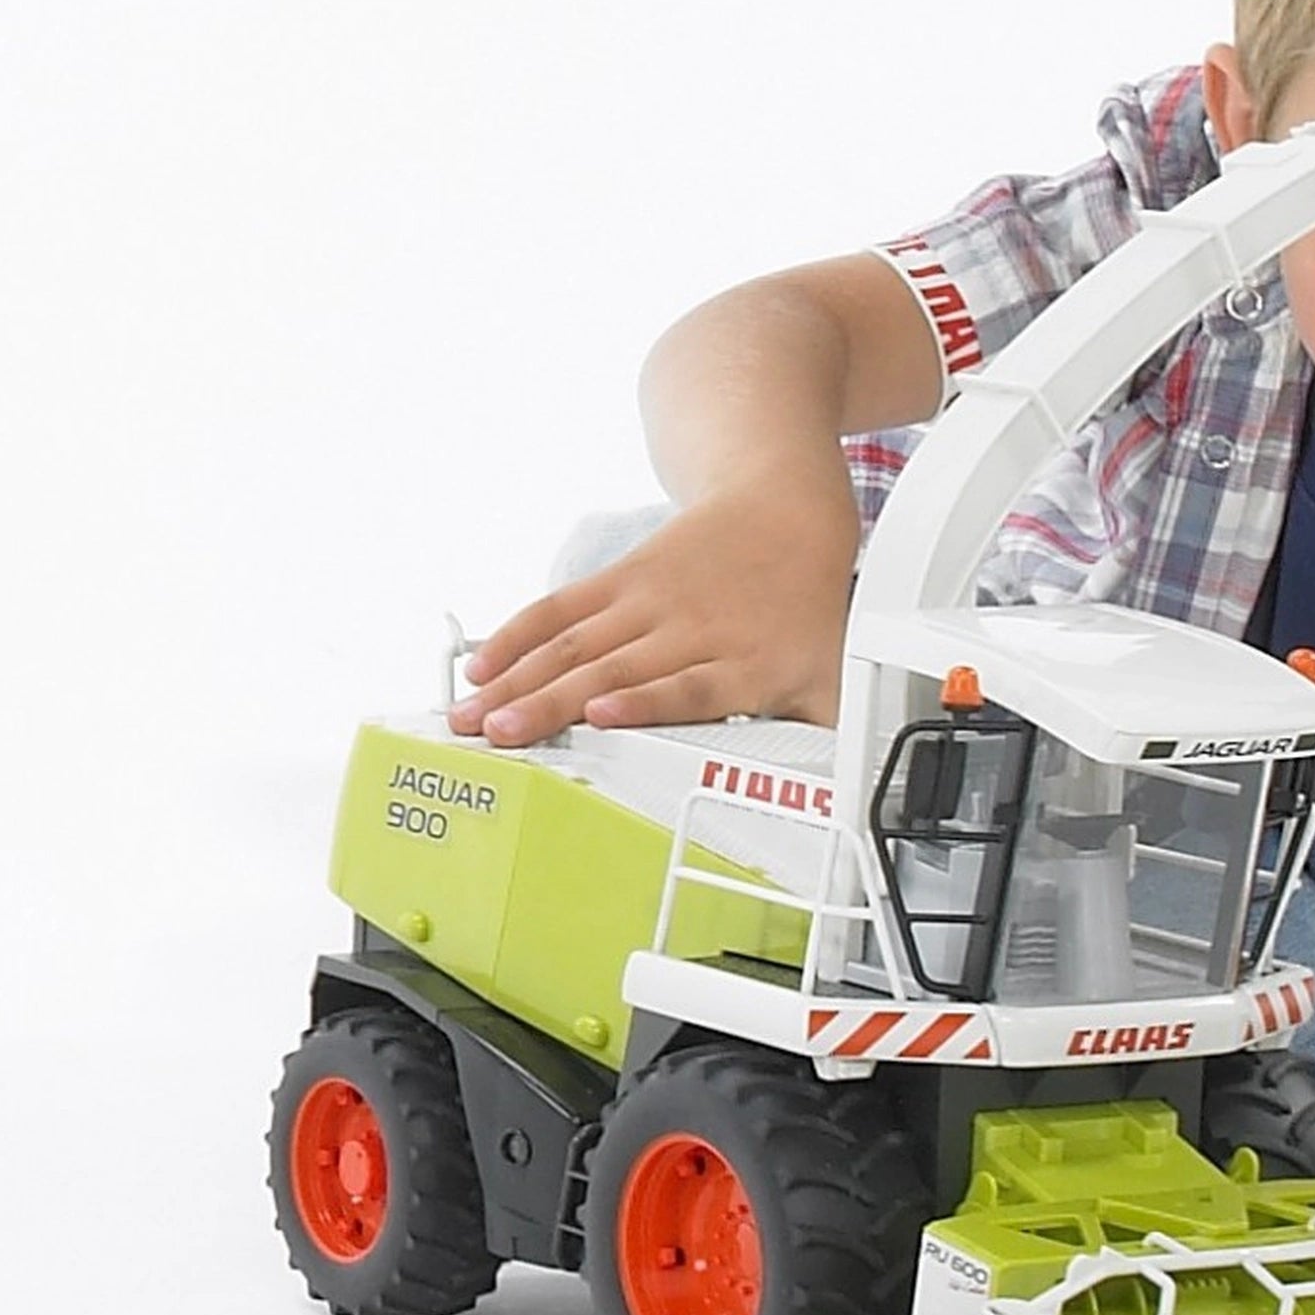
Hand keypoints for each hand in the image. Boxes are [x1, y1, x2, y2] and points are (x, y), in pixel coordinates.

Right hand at [446, 481, 857, 745]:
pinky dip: (517, 635)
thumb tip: (841, 805)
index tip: (605, 716)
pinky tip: (482, 665)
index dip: (645, 702)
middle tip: (498, 735)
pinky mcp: (619, 579)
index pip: (690, 687)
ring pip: (574, 645)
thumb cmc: (802, 606)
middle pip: (613, 671)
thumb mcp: (831, 673)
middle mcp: (689, 630)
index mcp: (742, 662)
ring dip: (518, 681)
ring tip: (473, 715)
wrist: (783, 509)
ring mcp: (648, 601)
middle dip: (549, 704)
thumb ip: (830, 740)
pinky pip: (561, 608)